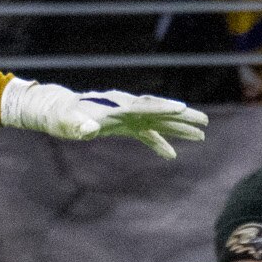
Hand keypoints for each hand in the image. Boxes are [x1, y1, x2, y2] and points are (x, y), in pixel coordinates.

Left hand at [0, 79, 207, 158]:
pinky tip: (172, 155)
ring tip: (201, 136)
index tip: (182, 109)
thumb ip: (77, 125)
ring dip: (178, 129)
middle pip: (158, 111)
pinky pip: (146, 134)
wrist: (56, 111)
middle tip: (204, 123)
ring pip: (158, 121)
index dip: (162, 108)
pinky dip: (158, 143)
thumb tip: (88, 130)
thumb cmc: (60, 116)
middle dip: (182, 117)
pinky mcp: (124, 125)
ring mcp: (126, 116)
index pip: (143, 106)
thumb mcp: (65, 122)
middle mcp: (126, 108)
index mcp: (115, 106)